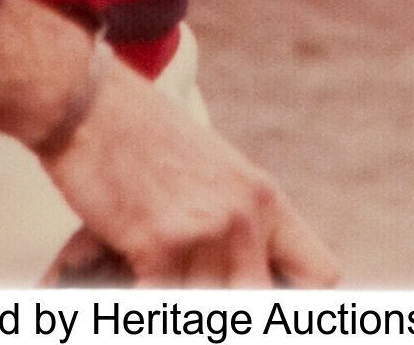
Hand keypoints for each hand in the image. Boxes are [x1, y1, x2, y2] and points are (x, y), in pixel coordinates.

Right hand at [39, 51, 338, 286]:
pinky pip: (165, 305)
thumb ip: (237, 220)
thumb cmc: (143, 137)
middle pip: (259, 303)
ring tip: (154, 274)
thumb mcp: (213, 171)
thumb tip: (246, 273)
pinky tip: (129, 281)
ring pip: (209, 308)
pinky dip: (144, 301)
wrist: (92, 103)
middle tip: (190, 280)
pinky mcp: (163, 245)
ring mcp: (207, 232)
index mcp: (264, 199)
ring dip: (179, 294)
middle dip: (226, 306)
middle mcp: (245, 217)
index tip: (263, 298)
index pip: (321, 275)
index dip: (297, 302)